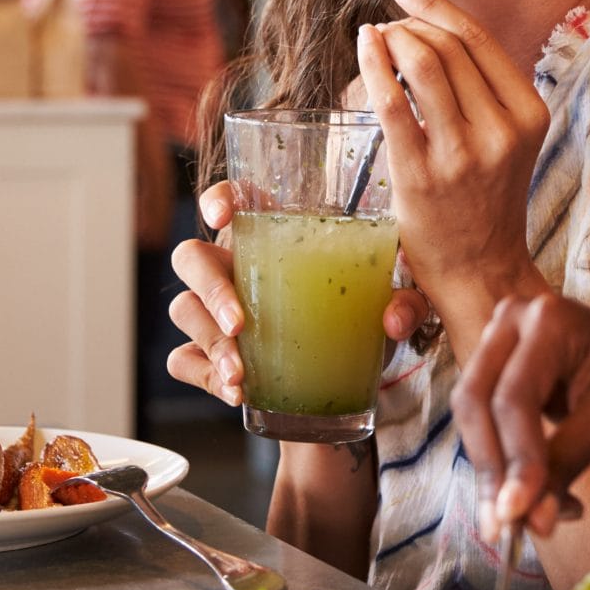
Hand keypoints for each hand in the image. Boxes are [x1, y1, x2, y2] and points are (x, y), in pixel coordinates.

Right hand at [166, 182, 429, 406]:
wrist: (344, 376)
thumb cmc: (356, 318)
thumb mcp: (388, 306)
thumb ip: (404, 304)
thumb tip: (393, 319)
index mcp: (272, 236)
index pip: (233, 198)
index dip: (218, 197)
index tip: (222, 216)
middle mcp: (234, 266)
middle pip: (192, 258)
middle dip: (211, 290)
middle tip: (240, 324)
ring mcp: (214, 311)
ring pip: (185, 310)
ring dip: (211, 343)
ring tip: (242, 376)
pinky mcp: (208, 354)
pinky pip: (185, 359)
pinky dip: (204, 375)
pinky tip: (235, 392)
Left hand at [357, 0, 551, 337]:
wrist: (481, 271)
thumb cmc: (485, 200)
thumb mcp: (507, 140)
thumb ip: (484, 91)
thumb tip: (432, 29)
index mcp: (529, 115)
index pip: (480, 40)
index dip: (437, 6)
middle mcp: (503, 131)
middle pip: (448, 47)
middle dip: (408, 26)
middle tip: (387, 29)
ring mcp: (463, 154)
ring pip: (423, 64)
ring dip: (391, 41)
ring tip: (375, 41)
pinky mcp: (423, 176)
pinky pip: (392, 103)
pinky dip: (373, 66)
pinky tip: (363, 51)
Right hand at [454, 292, 589, 539]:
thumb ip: (568, 463)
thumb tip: (531, 522)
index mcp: (548, 317)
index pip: (514, 396)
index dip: (515, 458)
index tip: (518, 515)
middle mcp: (513, 321)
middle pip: (477, 403)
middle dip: (492, 471)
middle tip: (506, 531)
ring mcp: (501, 346)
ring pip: (473, 420)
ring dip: (495, 477)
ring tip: (535, 522)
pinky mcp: (499, 377)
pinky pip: (485, 428)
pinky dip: (507, 471)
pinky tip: (544, 502)